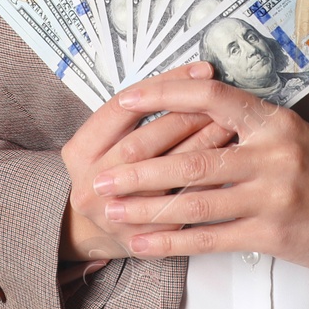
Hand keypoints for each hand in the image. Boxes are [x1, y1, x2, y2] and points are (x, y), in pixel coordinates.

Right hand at [59, 61, 233, 277]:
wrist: (87, 231)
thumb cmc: (105, 172)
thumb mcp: (102, 141)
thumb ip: (134, 113)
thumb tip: (188, 79)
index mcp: (80, 152)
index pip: (121, 108)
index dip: (163, 87)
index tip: (197, 71)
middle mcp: (91, 183)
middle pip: (142, 142)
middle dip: (184, 118)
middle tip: (219, 102)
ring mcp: (113, 214)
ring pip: (163, 175)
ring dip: (201, 147)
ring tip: (229, 125)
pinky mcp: (141, 237)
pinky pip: (180, 206)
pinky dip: (206, 183)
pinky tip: (227, 164)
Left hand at [90, 75, 308, 270]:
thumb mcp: (293, 133)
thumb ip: (249, 126)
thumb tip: (194, 114)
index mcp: (273, 120)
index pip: (210, 97)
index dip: (164, 95)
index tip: (127, 99)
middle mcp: (272, 153)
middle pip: (191, 157)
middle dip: (139, 168)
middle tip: (101, 176)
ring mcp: (272, 195)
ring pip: (195, 201)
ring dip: (147, 208)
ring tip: (111, 210)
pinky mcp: (272, 234)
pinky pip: (212, 238)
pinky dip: (172, 242)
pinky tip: (144, 243)